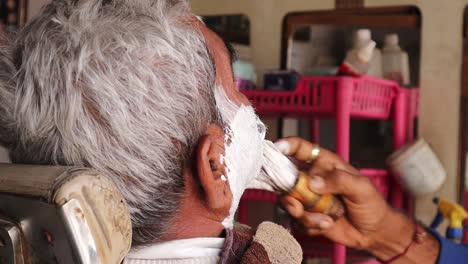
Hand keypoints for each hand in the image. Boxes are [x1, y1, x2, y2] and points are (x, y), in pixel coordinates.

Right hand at [276, 137, 412, 256]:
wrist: (374, 232)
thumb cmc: (371, 204)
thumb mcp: (361, 188)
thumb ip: (339, 180)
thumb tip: (313, 182)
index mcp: (324, 164)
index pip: (301, 148)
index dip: (286, 146)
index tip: (277, 148)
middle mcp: (311, 179)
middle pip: (285, 177)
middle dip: (288, 193)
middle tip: (297, 204)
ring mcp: (307, 198)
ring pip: (288, 202)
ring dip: (303, 214)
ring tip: (324, 220)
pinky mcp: (307, 216)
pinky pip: (296, 220)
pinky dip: (310, 226)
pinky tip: (326, 225)